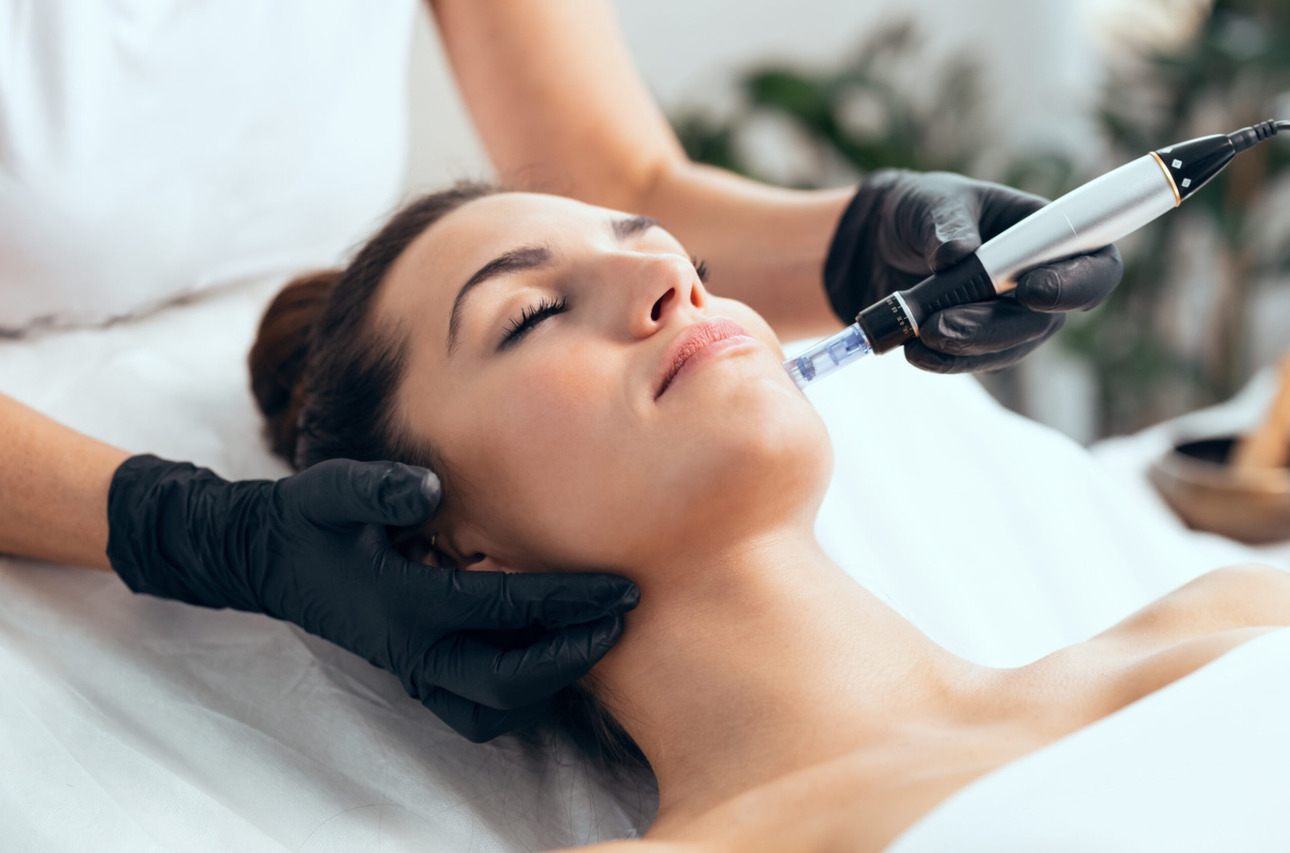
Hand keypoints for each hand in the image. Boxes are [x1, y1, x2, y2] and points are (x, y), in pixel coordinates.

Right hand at [106, 455, 639, 741]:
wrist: (270, 558)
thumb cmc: (310, 519)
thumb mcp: (332, 489)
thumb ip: (377, 488)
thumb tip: (431, 489)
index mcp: (402, 602)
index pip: (504, 610)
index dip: (568, 600)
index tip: (622, 586)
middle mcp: (412, 650)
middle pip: (509, 680)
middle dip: (576, 652)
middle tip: (624, 614)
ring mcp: (412, 671)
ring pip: (494, 710)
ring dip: (550, 682)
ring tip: (596, 637)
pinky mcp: (413, 676)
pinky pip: (472, 713)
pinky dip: (516, 698)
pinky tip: (548, 657)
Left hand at [823, 169, 1123, 372]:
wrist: (880, 242)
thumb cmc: (922, 209)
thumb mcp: (932, 200)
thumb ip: (947, 221)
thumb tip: (957, 253)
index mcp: (1050, 233)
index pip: (1096, 266)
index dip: (1076, 285)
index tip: (1030, 291)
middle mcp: (1042, 280)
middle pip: (1045, 321)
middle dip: (993, 326)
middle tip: (940, 323)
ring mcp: (1012, 317)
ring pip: (1008, 347)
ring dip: (965, 347)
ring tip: (918, 334)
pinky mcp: (980, 342)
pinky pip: (975, 361)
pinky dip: (945, 360)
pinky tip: (914, 351)